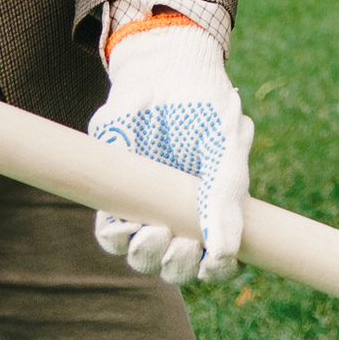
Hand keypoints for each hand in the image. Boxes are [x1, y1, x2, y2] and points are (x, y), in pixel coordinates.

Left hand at [87, 17, 253, 284]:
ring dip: (148, 256)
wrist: (164, 70)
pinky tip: (126, 225)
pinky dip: (117, 236)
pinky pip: (110, 234)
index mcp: (214, 207)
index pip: (218, 257)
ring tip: (154, 233)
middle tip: (180, 245)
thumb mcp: (226, 145)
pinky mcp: (113, 197)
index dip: (217, 269)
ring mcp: (145, 208)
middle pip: (177, 265)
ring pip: (142, 256)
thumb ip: (228, 195)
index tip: (214, 263)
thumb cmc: (204, 106)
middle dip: (179, 266)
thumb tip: (227, 252)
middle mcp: (179, 214)